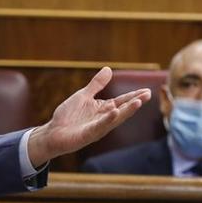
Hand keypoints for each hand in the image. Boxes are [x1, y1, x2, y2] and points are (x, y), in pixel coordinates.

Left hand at [26, 67, 151, 167]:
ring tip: (138, 102)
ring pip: (115, 118)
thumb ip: (96, 84)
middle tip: (148, 94)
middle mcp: (104, 119)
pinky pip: (100, 125)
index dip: (134, 96)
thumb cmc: (68, 116)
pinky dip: (108, 119)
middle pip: (123, 110)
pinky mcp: (88, 134)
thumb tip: (108, 69)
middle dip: (135, 102)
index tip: (147, 90)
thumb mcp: (83, 95)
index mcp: (103, 109)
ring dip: (127, 111)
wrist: (53, 132)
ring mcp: (97, 127)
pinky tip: (115, 111)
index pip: (122, 101)